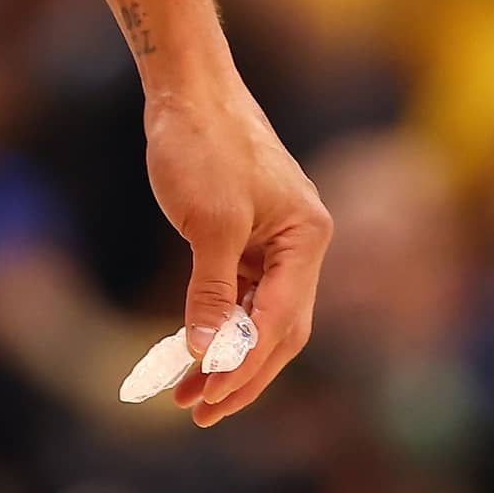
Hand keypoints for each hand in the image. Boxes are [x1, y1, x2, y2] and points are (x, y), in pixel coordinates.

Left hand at [142, 75, 329, 425]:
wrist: (187, 83)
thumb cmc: (202, 141)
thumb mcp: (207, 220)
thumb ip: (210, 291)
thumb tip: (205, 353)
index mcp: (307, 239)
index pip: (283, 320)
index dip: (246, 363)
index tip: (210, 394)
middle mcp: (301, 243)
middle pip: (278, 328)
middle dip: (240, 372)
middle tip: (199, 409)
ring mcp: (275, 238)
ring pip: (257, 314)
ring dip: (224, 353)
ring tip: (186, 393)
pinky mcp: (248, 232)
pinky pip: (240, 292)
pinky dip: (217, 321)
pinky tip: (191, 349)